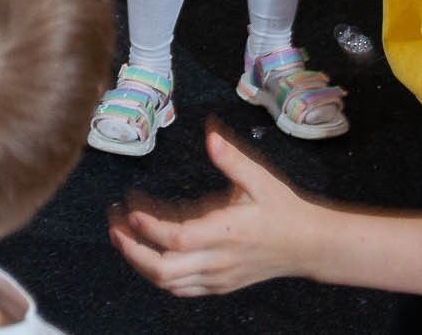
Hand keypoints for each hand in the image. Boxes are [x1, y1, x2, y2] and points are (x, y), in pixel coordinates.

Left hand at [109, 126, 319, 296]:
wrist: (308, 246)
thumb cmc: (283, 210)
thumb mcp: (260, 179)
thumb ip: (232, 158)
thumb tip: (209, 134)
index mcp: (227, 233)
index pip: (177, 239)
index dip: (149, 227)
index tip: (129, 207)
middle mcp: (218, 261)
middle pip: (163, 270)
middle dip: (131, 250)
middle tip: (113, 224)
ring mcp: (217, 278)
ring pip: (167, 283)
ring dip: (139, 262)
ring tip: (121, 236)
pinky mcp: (218, 285)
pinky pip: (180, 288)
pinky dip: (157, 274)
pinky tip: (146, 253)